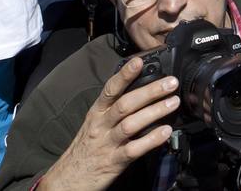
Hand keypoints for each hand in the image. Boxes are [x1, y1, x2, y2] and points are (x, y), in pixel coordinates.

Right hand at [41, 56, 177, 190]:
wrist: (67, 179)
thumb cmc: (87, 148)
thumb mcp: (95, 124)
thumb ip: (114, 109)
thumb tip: (142, 92)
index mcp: (96, 113)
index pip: (110, 89)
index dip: (124, 75)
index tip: (139, 61)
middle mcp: (101, 126)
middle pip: (125, 104)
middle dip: (150, 91)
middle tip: (171, 82)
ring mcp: (107, 144)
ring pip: (131, 124)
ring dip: (154, 112)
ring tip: (173, 103)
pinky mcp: (113, 162)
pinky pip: (134, 149)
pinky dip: (151, 140)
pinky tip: (166, 132)